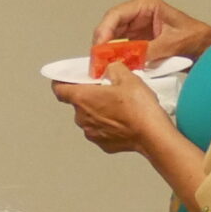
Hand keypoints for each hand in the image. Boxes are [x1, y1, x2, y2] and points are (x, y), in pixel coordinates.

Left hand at [52, 66, 166, 154]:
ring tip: (120, 106)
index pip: (59, 89)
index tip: (67, 79)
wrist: (151, 134)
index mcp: (82, 98)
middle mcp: (81, 117)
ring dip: (99, 110)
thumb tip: (109, 69)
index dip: (62, 82)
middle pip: (78, 103)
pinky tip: (123, 120)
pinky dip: (108, 124)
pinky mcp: (101, 143)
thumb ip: (113, 68)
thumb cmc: (138, 107)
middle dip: (90, 95)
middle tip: (108, 90)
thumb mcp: (127, 77)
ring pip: (89, 117)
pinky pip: (100, 130)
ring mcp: (90, 132)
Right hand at [92, 0, 210, 64]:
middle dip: (101, 45)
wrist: (206, 49)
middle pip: (108, 28)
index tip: (100, 50)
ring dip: (105, 53)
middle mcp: (136, 14)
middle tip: (96, 63)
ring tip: (101, 68)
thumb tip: (124, 60)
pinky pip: (117, 49)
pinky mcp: (134, 42)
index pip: (115, 15)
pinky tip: (110, 68)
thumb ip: (147, 51)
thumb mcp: (171, 44)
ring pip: (109, 39)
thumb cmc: (195, 39)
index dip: (103, 32)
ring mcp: (134, 28)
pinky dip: (113, 58)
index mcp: (146, 5)